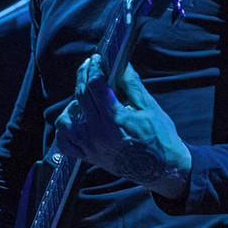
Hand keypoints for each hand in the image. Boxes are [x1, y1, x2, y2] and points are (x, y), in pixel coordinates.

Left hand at [54, 55, 191, 198]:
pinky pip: (65, 144)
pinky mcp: (89, 157)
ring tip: (85, 100)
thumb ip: (131, 84)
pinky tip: (76, 122)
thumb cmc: (160, 137)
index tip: (96, 59)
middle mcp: (98, 134)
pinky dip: (65, 131)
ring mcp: (90, 147)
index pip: (95, 85)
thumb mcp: (149, 107)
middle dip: (83, 76)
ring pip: (65, 120)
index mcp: (114, 119)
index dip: (94, 68)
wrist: (163, 169)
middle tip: (89, 68)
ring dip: (72, 106)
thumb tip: (120, 63)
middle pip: (80, 96)